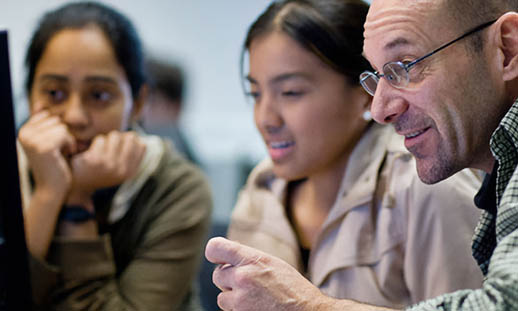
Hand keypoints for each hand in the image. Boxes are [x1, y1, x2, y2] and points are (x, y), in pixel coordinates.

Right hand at [18, 110, 75, 198]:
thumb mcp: (49, 140)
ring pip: (62, 127)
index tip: (54, 146)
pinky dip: (70, 145)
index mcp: (24, 130)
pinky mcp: (43, 146)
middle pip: (57, 120)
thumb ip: (44, 123)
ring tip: (62, 154)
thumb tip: (41, 103)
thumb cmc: (56, 164)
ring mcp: (32, 140)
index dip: (58, 130)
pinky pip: (65, 135)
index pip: (50, 116)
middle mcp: (24, 134)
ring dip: (68, 141)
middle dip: (64, 135)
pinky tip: (65, 156)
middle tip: (59, 152)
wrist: (53, 188)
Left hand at [68, 131, 145, 201]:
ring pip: (115, 136)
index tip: (122, 144)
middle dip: (120, 138)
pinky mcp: (96, 160)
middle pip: (130, 138)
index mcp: (130, 172)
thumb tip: (139, 139)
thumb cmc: (99, 173)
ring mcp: (110, 165)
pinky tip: (89, 153)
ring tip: (99, 151)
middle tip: (110, 146)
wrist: (77, 185)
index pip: (142, 145)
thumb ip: (131, 155)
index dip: (132, 140)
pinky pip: (100, 140)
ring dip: (106, 140)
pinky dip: (95, 143)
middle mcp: (123, 169)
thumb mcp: (119, 169)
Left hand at [205, 237, 334, 310]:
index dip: (215, 254)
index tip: (219, 259)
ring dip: (234, 299)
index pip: (215, 248)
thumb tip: (226, 256)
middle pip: (217, 275)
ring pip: (222, 298)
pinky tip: (258, 309)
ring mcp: (240, 300)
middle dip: (229, 280)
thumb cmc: (293, 289)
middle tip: (249, 285)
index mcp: (252, 259)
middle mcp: (243, 277)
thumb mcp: (272, 264)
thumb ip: (248, 259)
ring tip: (256, 299)